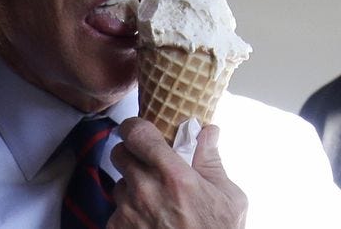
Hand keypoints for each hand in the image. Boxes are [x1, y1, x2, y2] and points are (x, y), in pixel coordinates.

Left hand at [108, 118, 247, 227]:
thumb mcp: (228, 198)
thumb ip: (211, 160)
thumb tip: (208, 130)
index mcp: (174, 176)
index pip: (137, 133)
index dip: (135, 127)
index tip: (139, 129)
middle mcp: (146, 190)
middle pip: (119, 152)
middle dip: (132, 155)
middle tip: (148, 165)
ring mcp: (129, 211)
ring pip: (118, 182)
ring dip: (131, 186)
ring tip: (154, 201)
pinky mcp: (117, 228)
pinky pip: (116, 209)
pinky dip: (128, 211)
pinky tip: (148, 221)